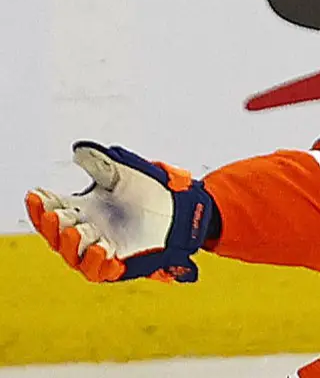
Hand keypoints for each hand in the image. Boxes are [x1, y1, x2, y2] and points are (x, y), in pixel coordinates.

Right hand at [24, 141, 214, 281]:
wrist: (180, 210)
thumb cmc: (149, 191)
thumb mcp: (122, 174)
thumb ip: (100, 163)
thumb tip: (78, 151)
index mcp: (81, 210)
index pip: (51, 210)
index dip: (40, 204)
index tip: (37, 193)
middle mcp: (85, 232)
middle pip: (55, 234)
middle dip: (51, 225)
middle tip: (52, 214)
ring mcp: (99, 250)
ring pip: (73, 255)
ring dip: (71, 244)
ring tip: (75, 230)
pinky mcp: (117, 265)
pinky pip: (99, 270)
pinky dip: (97, 261)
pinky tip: (101, 247)